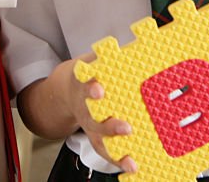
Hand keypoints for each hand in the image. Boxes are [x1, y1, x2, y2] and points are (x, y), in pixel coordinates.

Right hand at [64, 54, 138, 174]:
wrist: (65, 89)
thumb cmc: (88, 72)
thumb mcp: (93, 59)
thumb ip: (111, 56)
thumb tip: (144, 41)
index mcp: (82, 84)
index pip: (84, 85)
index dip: (91, 89)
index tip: (99, 89)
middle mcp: (84, 107)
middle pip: (93, 119)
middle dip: (110, 126)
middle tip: (127, 128)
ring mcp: (88, 124)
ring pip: (98, 139)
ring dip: (115, 150)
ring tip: (131, 159)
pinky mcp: (94, 136)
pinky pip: (104, 150)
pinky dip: (117, 160)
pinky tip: (132, 166)